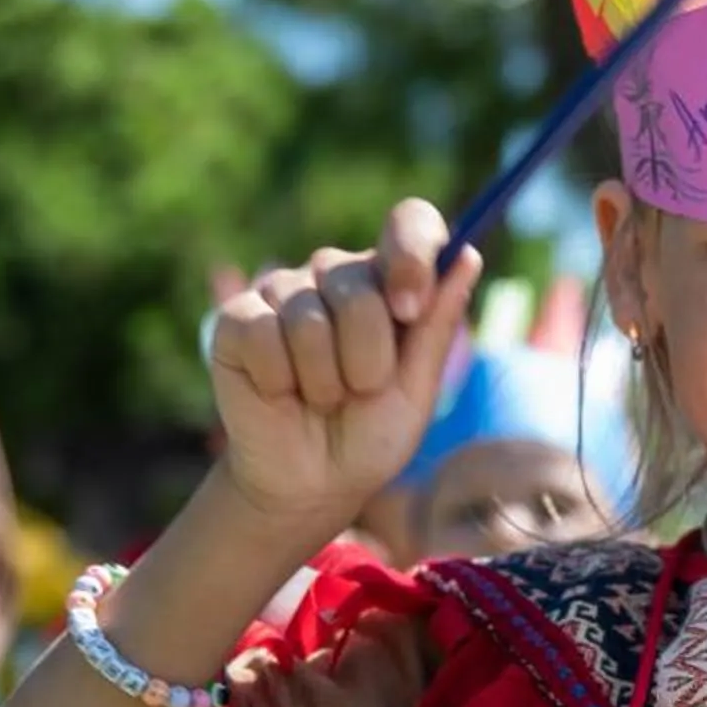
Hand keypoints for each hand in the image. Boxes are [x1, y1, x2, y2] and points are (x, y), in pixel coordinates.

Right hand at [206, 201, 482, 533]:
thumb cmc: (370, 434)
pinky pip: (260, 333)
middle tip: (358, 392)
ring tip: (320, 399)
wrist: (311, 483)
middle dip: (368, 360)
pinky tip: (280, 393)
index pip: (410, 223)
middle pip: (359, 287)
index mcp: (390, 280)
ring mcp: (283, 289)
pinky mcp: (237, 316)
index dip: (411, 256)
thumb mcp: (416, 390)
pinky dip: (278, 380)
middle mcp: (337, 273)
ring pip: (309, 318)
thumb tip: (469, 256)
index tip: (410, 309)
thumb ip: (437, 326)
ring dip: (323, 380)